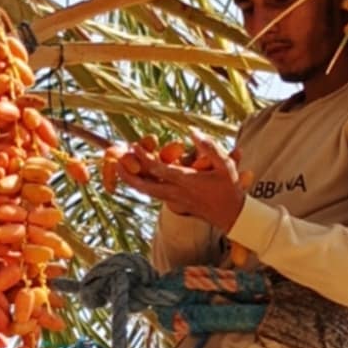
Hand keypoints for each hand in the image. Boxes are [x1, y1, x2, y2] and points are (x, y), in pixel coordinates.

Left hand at [118, 135, 246, 233]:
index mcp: (188, 182)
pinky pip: (154, 194)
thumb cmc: (230, 188)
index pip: (160, 170)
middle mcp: (177, 193)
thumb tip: (192, 131)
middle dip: (129, 175)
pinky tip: (135, 178)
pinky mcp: (174, 204)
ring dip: (133, 181)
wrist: (232, 216)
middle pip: (146, 186)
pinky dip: (143, 186)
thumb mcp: (226, 165)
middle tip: (116, 162)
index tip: (134, 146)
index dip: (145, 158)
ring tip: (119, 170)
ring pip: (148, 192)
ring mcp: (174, 200)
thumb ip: (209, 147)